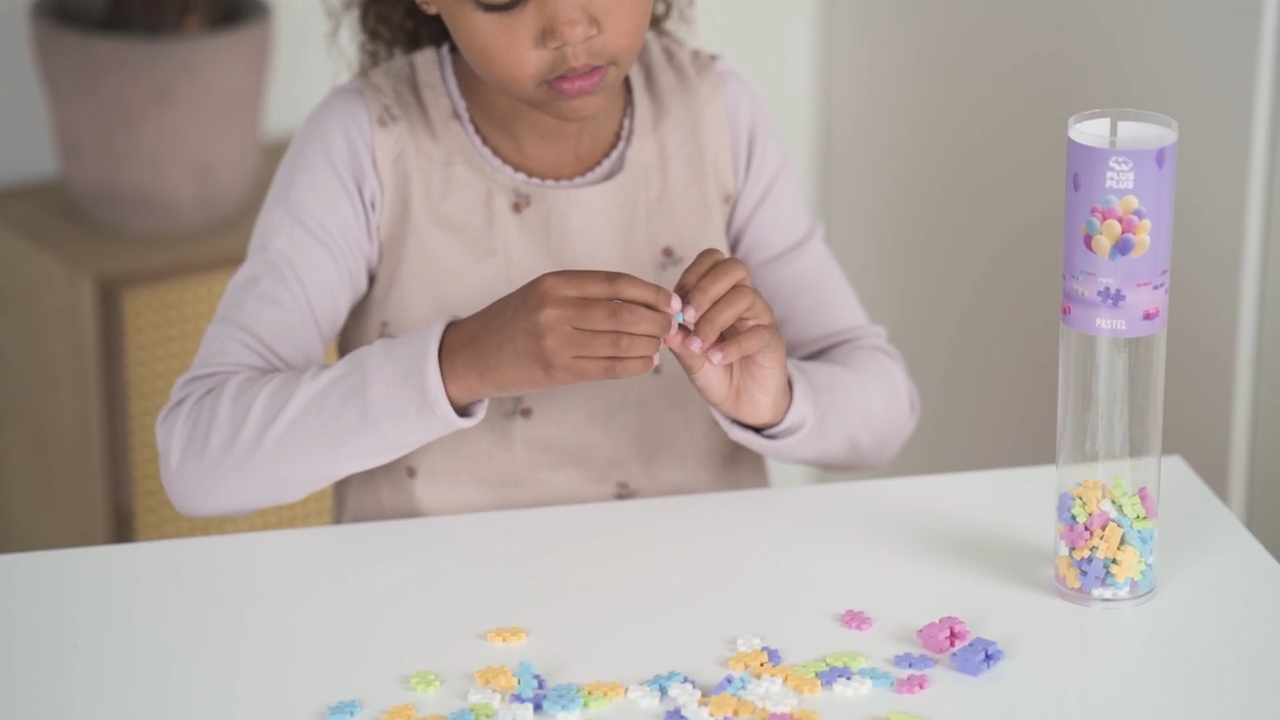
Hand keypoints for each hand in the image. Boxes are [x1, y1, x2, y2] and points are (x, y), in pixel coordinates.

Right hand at [439, 270, 680, 407]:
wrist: (472, 355)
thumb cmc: (513, 321)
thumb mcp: (542, 293)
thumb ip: (584, 294)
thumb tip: (641, 301)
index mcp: (556, 283)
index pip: (617, 283)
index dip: (651, 293)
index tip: (671, 301)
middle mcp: (556, 309)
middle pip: (625, 313)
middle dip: (657, 321)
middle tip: (671, 326)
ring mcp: (557, 342)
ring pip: (621, 341)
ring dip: (650, 344)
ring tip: (660, 344)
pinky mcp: (558, 371)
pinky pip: (609, 368)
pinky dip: (635, 365)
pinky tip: (646, 362)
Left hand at [665, 249, 790, 428]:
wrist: (744, 404)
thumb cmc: (717, 373)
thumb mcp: (690, 357)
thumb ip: (679, 339)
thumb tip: (665, 323)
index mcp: (722, 294)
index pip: (713, 260)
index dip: (692, 275)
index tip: (675, 303)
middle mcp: (744, 300)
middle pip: (734, 268)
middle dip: (705, 289)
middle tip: (688, 317)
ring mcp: (760, 318)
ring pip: (744, 296)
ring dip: (715, 319)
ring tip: (699, 344)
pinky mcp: (772, 341)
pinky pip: (757, 333)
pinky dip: (732, 346)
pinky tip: (715, 359)